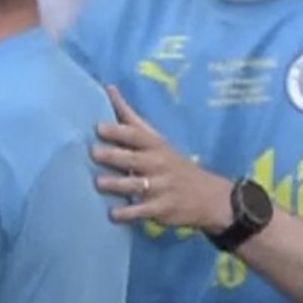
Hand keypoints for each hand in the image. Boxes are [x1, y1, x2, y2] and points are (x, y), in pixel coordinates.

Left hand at [92, 86, 231, 231]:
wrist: (209, 196)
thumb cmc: (171, 162)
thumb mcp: (156, 139)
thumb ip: (129, 117)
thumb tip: (108, 88)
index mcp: (155, 145)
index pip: (137, 135)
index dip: (118, 131)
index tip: (98, 127)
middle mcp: (158, 164)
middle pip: (134, 159)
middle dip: (114, 156)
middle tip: (93, 153)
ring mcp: (160, 187)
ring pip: (136, 185)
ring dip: (117, 184)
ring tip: (98, 183)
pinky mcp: (161, 209)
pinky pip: (143, 211)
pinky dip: (128, 213)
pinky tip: (112, 214)